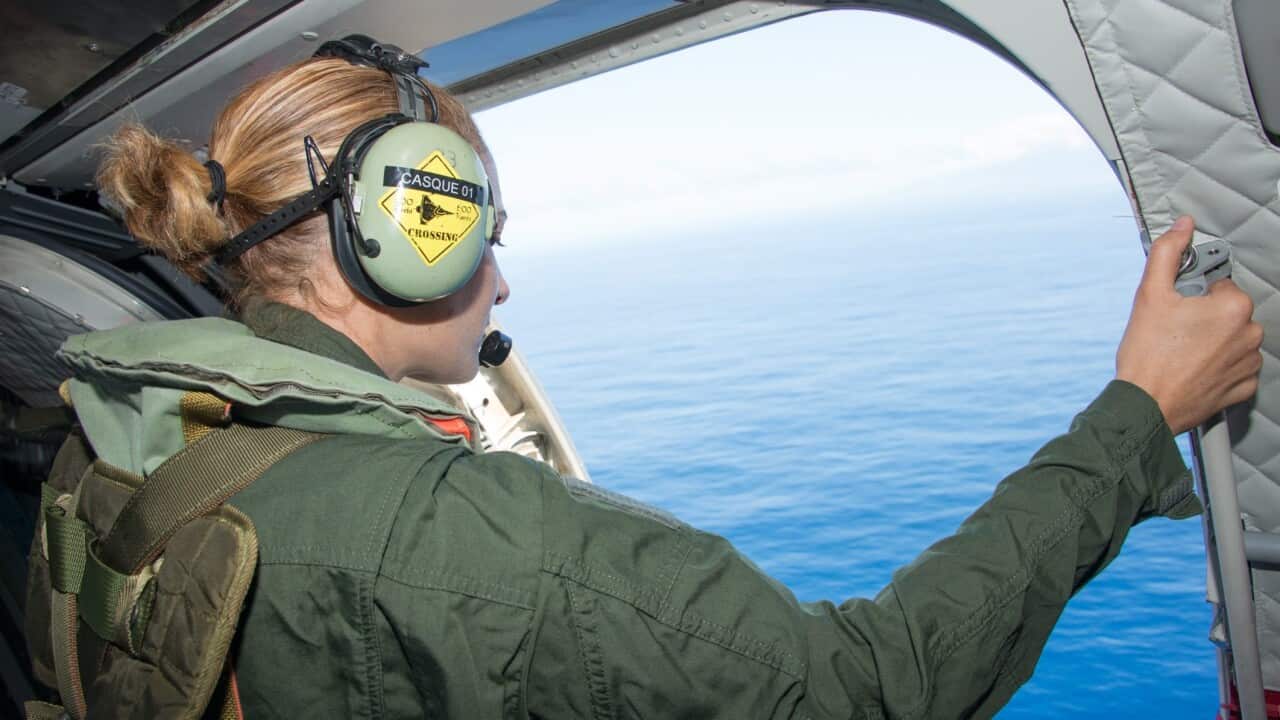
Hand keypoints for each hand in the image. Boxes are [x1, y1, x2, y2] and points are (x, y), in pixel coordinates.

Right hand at [1115, 216, 1262, 433]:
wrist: (1146, 406)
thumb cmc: (1147, 354)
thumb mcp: (1150, 294)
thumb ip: (1168, 253)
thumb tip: (1183, 226)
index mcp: (1233, 306)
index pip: (1219, 285)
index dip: (1193, 295)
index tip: (1175, 310)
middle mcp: (1250, 334)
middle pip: (1227, 313)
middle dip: (1204, 318)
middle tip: (1174, 332)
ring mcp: (1249, 363)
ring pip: (1233, 340)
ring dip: (1212, 342)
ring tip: (1181, 354)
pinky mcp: (1244, 388)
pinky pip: (1235, 369)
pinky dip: (1218, 368)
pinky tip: (1192, 370)